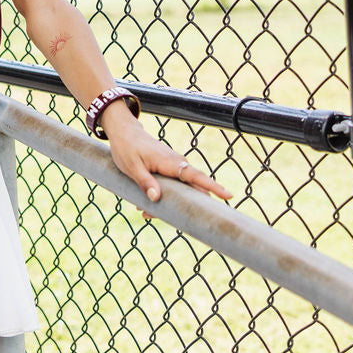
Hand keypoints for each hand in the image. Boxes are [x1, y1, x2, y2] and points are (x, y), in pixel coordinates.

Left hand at [101, 110, 231, 214]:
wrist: (124, 132)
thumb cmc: (127, 148)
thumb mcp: (132, 167)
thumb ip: (145, 182)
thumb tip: (156, 198)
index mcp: (170, 163)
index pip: (196, 176)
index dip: (213, 187)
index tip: (228, 195)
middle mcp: (177, 164)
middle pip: (192, 188)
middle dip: (185, 206)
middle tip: (167, 220)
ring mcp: (174, 166)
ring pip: (182, 189)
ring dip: (170, 203)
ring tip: (145, 213)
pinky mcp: (169, 168)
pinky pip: (174, 185)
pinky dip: (165, 196)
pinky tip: (147, 205)